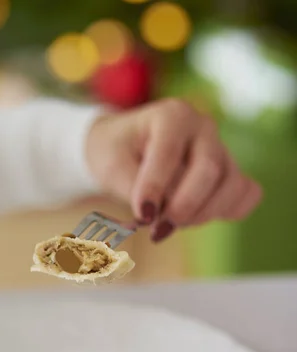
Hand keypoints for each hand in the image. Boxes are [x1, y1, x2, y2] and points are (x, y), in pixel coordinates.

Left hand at [86, 98, 261, 241]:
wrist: (124, 149)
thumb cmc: (114, 154)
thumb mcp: (110, 166)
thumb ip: (132, 188)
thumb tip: (154, 214)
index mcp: (172, 116)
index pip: (170, 154)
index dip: (155, 188)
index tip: (142, 216)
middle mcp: (203, 128)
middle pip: (209, 170)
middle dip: (183, 207)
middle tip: (157, 229)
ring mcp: (221, 150)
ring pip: (231, 185)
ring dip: (202, 214)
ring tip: (172, 224)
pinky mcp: (229, 173)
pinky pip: (246, 195)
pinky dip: (228, 211)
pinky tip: (199, 218)